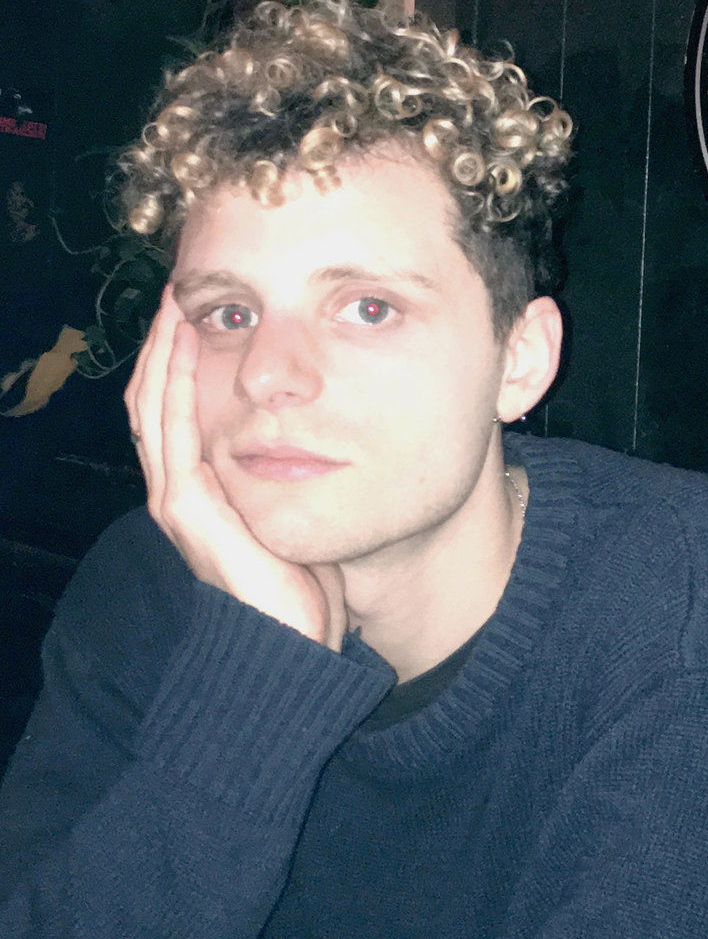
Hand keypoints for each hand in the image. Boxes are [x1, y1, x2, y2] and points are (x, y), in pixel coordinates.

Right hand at [126, 285, 347, 650]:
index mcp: (202, 491)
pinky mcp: (187, 509)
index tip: (201, 314)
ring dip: (165, 351)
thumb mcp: (297, 515)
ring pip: (155, 406)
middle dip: (166, 344)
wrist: (295, 645)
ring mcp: (177, 499)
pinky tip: (186, 345)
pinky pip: (173, 432)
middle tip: (180, 293)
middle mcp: (179, 490)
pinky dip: (176, 384)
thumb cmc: (305, 586)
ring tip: (176, 304)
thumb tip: (322, 436)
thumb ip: (293, 475)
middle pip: (155, 400)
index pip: (176, 411)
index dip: (181, 362)